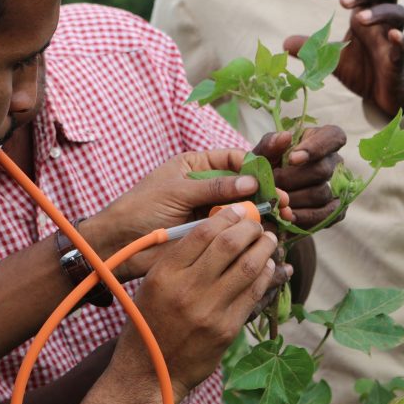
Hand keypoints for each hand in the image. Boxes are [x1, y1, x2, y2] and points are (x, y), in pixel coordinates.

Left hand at [91, 149, 291, 279]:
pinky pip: (235, 231)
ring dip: (262, 213)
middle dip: (265, 192)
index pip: (233, 159)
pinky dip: (250, 233)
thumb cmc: (140, 209)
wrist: (119, 244)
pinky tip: (266, 234)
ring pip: (243, 209)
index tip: (273, 177)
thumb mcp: (176, 192)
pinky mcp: (210, 234)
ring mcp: (209, 211)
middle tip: (284, 203)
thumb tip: (250, 182)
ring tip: (282, 219)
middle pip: (244, 185)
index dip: (255, 167)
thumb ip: (213, 187)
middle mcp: (206, 186)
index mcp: (196, 166)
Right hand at [108, 205, 290, 402]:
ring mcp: (209, 311)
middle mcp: (187, 289)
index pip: (202, 233)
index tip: (236, 210)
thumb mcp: (154, 282)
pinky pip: (253, 294)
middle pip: (229, 245)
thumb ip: (180, 257)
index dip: (225, 216)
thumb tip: (216, 229)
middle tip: (257, 224)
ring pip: (248, 268)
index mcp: (165, 273)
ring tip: (267, 241)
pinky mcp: (226, 329)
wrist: (152, 369)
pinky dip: (266, 276)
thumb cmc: (150, 319)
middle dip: (250, 228)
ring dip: (263, 249)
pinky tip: (268, 267)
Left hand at [253, 126, 346, 227]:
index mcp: (320, 140)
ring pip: (321, 193)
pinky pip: (325, 215)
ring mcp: (337, 186)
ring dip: (294, 200)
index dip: (316, 148)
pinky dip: (304, 217)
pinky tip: (287, 217)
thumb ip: (270, 144)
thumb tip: (285, 137)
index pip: (333, 137)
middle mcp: (334, 161)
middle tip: (271, 186)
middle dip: (291, 180)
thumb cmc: (267, 168)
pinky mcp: (336, 210)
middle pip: (322, 170)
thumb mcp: (263, 154)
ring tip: (274, 202)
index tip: (292, 159)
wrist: (266, 196)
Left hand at [284, 0, 403, 116]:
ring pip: (399, 13)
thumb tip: (285, 43)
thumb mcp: (331, 59)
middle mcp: (382, 23)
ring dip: (379, 12)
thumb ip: (311, 49)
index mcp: (364, 16)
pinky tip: (393, 35)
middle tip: (342, 1)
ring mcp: (392, 40)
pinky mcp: (399, 60)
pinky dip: (400, 39)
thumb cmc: (361, 70)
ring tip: (358, 18)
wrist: (381, 96)